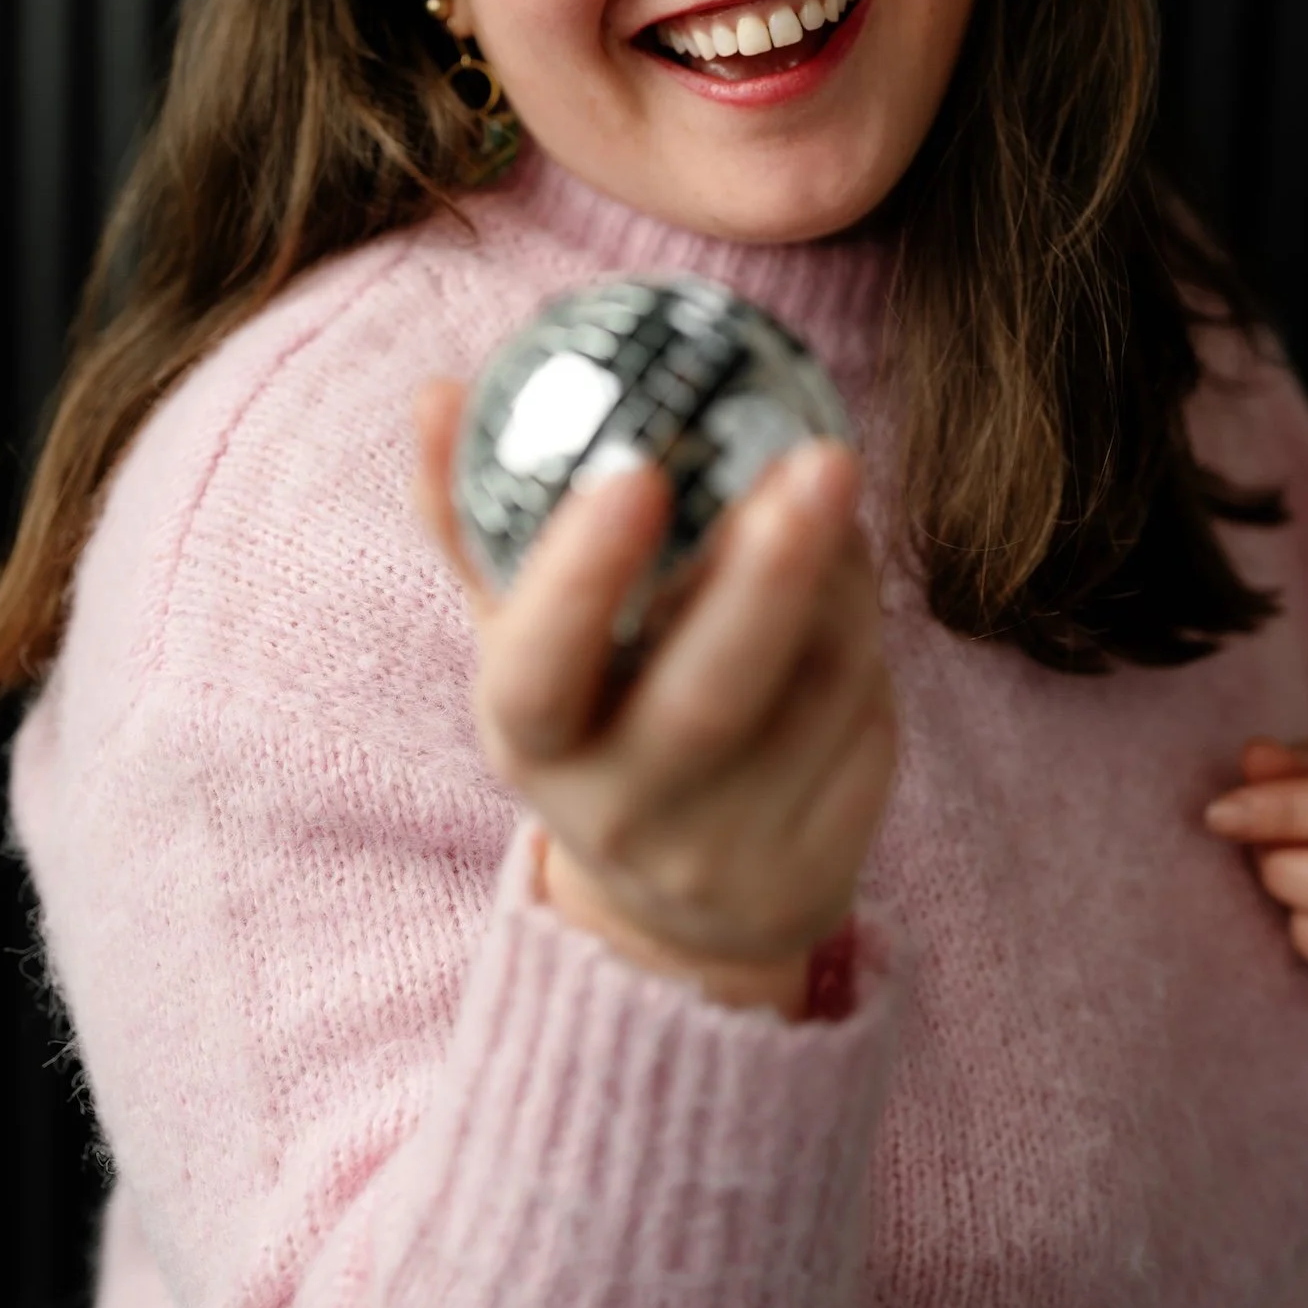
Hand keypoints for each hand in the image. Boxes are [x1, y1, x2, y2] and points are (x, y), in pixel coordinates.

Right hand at [412, 376, 896, 994]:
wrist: (677, 915)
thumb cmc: (593, 722)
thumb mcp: (519, 642)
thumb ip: (473, 519)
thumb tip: (436, 392)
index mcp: (530, 741)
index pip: (540, 670)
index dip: (581, 577)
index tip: (634, 469)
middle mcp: (620, 814)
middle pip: (706, 700)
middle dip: (770, 573)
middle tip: (821, 456)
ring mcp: (723, 857)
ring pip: (814, 694)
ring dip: (844, 581)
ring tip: (831, 491)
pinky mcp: (816, 871)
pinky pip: (866, 728)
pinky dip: (871, 638)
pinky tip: (851, 589)